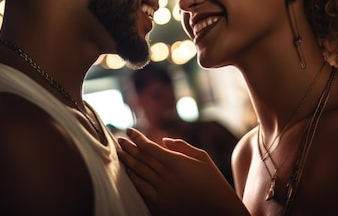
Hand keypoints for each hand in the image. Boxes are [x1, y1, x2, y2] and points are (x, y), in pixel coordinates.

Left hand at [118, 128, 248, 215]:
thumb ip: (181, 147)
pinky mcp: (159, 206)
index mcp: (176, 162)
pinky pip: (140, 190)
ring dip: (127, 161)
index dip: (137, 138)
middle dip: (128, 147)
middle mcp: (165, 176)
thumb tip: (162, 140)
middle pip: (140, 158)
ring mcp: (161, 192)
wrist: (218, 211)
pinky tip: (128, 173)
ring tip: (119, 153)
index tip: (129, 130)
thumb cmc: (212, 182)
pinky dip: (132, 179)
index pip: (149, 147)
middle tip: (119, 140)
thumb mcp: (202, 158)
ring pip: (137, 173)